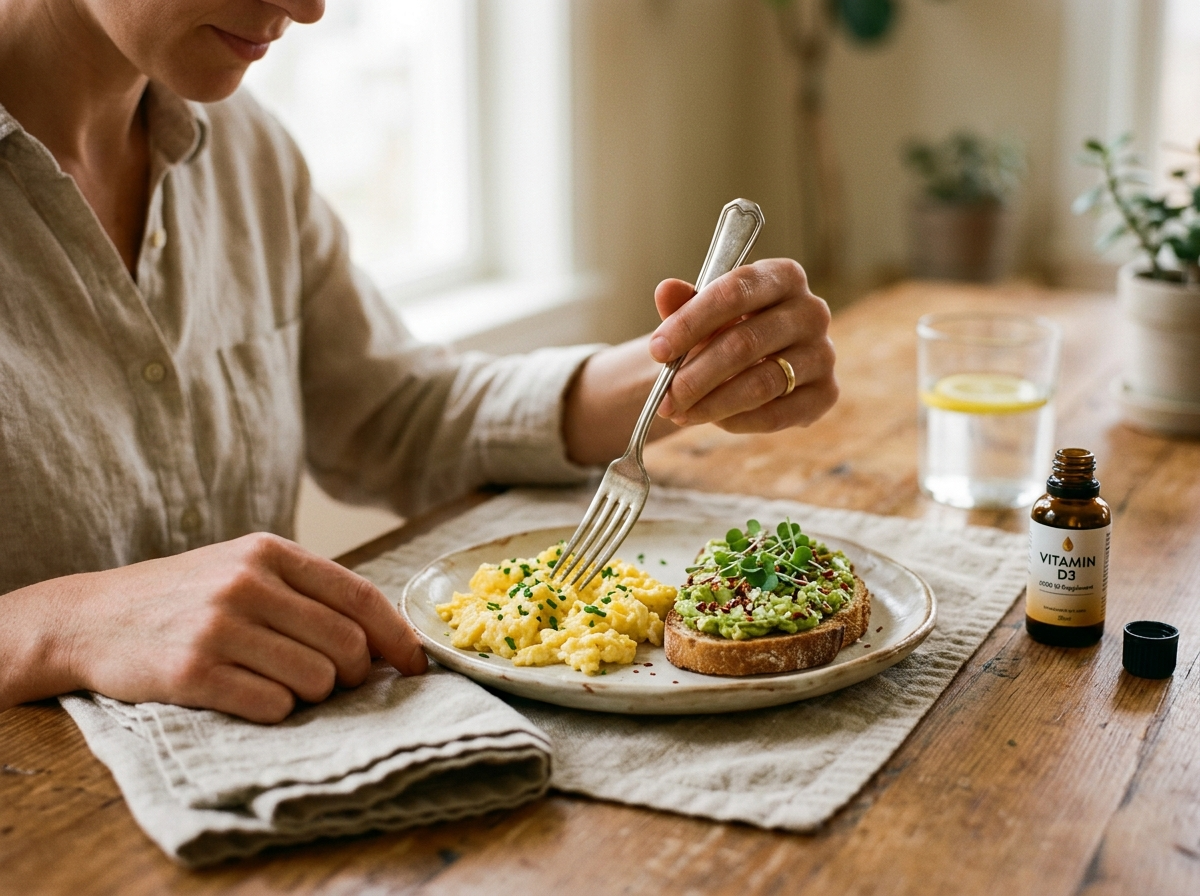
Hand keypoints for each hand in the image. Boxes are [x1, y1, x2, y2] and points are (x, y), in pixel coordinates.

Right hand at [0, 534, 425, 722]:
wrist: (90, 617)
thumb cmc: (184, 596)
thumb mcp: (244, 568)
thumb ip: (308, 592)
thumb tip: (383, 637)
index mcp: (269, 552)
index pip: (361, 596)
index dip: (398, 636)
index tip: (416, 665)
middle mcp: (247, 583)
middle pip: (347, 645)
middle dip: (354, 675)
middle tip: (334, 682)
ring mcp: (219, 627)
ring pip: (316, 680)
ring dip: (312, 695)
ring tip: (279, 683)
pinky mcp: (193, 672)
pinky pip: (273, 706)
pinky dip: (275, 710)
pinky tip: (250, 696)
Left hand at [649, 258, 836, 431]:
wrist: (754, 363)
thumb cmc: (727, 329)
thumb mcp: (702, 313)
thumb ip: (684, 303)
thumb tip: (665, 290)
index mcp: (783, 276)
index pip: (735, 292)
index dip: (691, 322)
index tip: (657, 351)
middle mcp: (812, 311)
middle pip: (745, 343)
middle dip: (696, 374)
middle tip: (665, 397)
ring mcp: (823, 353)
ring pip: (761, 382)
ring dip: (712, 403)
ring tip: (679, 413)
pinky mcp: (826, 393)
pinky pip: (777, 413)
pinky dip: (739, 420)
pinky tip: (712, 421)